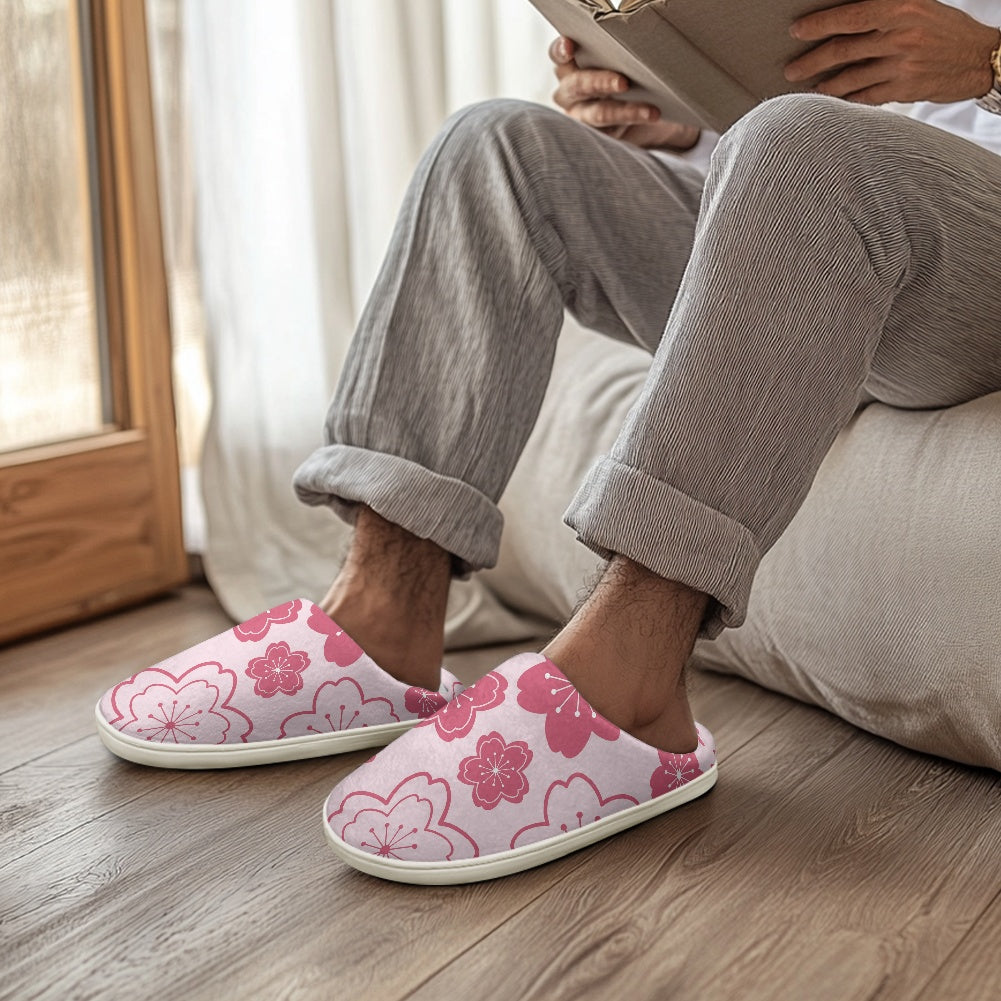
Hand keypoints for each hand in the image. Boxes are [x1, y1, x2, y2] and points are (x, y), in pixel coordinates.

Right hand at [549, 36, 700, 149]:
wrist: (644, 112)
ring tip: (650, 111)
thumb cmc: (626, 77)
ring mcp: (581, 117)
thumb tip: (640, 35)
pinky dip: (633, 122)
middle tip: (623, 83)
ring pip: (597, 114)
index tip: (571, 46)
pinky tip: (651, 116)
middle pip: (578, 86)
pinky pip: (612, 132)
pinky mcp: (597, 137)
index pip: (558, 56)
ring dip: (624, 111)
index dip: (561, 51)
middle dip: (600, 82)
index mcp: (569, 67)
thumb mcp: (619, 60)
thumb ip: (616, 51)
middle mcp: (569, 93)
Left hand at [784, 0, 997, 103]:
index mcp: (902, 9)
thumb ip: (882, 13)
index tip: (796, 31)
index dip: (819, 25)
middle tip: (791, 69)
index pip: (851, 17)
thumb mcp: (918, 8)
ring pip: (850, 78)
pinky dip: (848, 99)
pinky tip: (836, 101)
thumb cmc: (945, 30)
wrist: (980, 58)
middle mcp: (901, 36)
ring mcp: (902, 65)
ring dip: (825, 85)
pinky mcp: (905, 89)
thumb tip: (843, 20)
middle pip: (843, 50)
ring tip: (811, 87)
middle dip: (811, 62)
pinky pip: (866, 97)